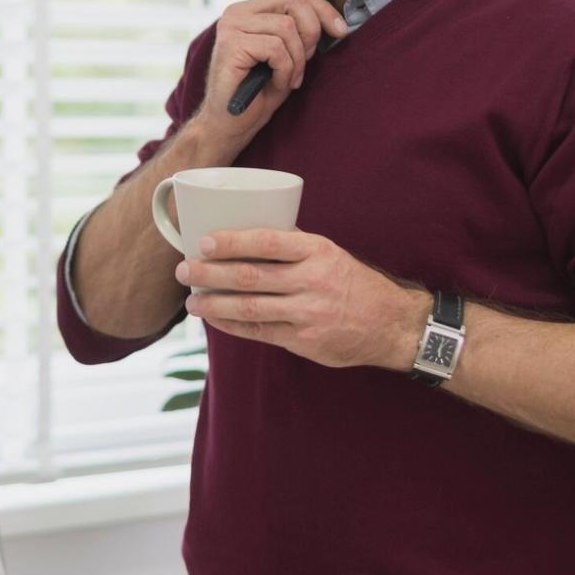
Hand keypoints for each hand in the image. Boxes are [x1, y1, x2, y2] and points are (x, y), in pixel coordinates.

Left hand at [175, 228, 429, 368]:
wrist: (390, 324)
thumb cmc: (353, 283)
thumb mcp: (329, 253)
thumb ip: (293, 245)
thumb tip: (245, 232)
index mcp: (317, 251)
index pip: (267, 241)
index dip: (232, 241)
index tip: (204, 242)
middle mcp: (313, 281)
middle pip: (251, 276)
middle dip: (210, 274)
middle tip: (185, 271)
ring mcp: (308, 313)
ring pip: (250, 308)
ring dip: (215, 304)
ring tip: (191, 301)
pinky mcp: (304, 341)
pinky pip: (260, 332)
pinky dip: (233, 325)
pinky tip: (215, 319)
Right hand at [194, 0, 348, 143]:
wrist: (229, 124)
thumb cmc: (259, 93)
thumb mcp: (288, 56)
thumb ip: (301, 33)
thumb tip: (335, 22)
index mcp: (250, 10)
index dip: (322, 9)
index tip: (341, 31)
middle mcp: (236, 12)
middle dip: (311, 32)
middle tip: (306, 62)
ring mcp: (231, 27)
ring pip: (286, 27)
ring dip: (297, 59)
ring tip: (288, 79)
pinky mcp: (230, 45)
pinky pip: (275, 48)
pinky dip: (285, 69)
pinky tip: (276, 83)